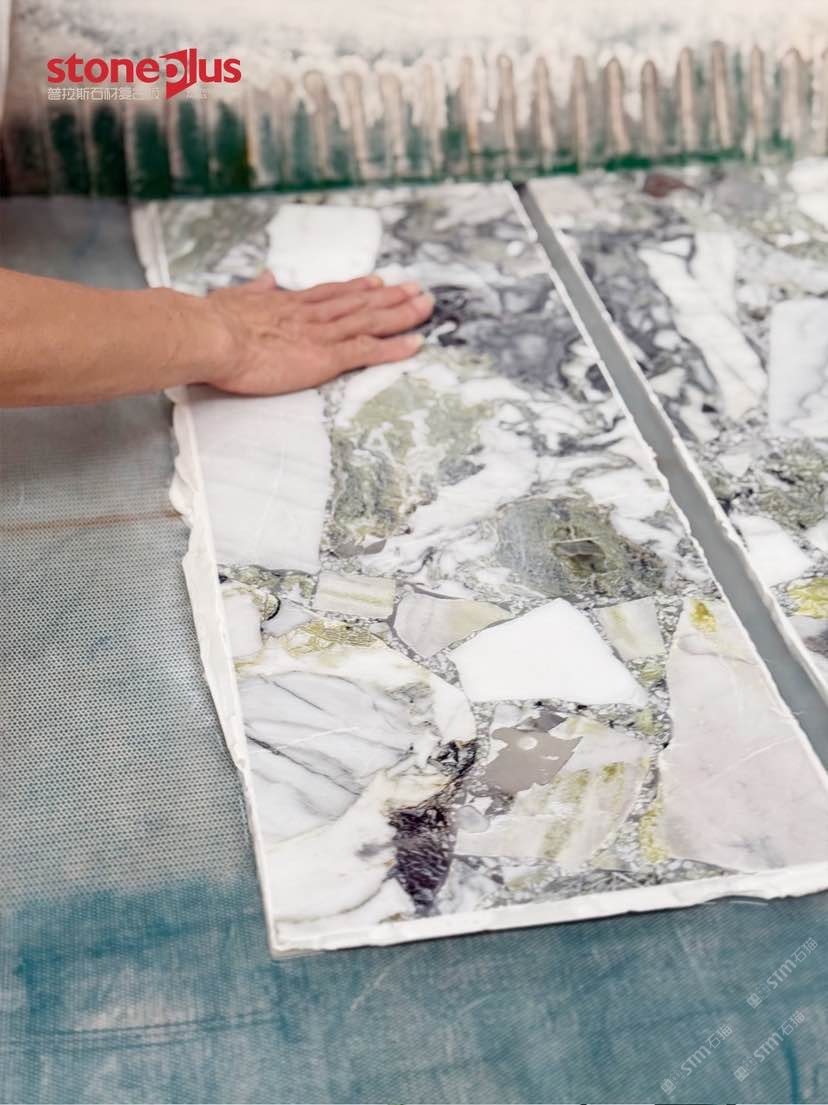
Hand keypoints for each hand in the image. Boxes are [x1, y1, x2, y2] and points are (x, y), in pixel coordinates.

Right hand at [203, 270, 433, 394]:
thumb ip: (253, 290)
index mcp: (289, 304)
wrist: (212, 336)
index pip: (332, 293)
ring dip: (402, 314)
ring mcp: (322, 334)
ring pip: (371, 320)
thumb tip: (264, 277)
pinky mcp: (326, 357)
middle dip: (391, 296)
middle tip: (417, 289)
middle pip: (360, 302)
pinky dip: (394, 347)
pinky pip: (368, 350)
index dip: (357, 288)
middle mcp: (312, 314)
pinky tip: (415, 343)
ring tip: (426, 307)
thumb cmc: (213, 323)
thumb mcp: (233, 297)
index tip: (377, 282)